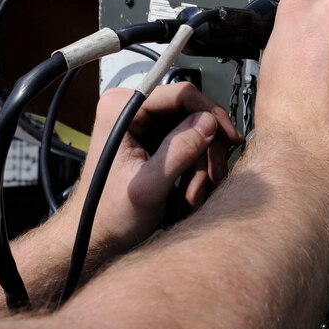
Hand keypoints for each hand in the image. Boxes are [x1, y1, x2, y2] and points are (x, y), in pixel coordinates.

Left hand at [60, 83, 241, 252]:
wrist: (100, 235)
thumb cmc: (109, 215)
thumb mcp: (148, 187)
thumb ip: (178, 152)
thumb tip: (208, 122)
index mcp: (120, 109)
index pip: (181, 94)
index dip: (210, 114)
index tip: (228, 138)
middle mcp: (131, 108)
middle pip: (192, 111)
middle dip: (207, 148)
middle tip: (213, 176)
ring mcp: (143, 122)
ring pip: (195, 129)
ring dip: (202, 163)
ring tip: (195, 193)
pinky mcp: (153, 136)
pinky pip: (189, 141)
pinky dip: (196, 166)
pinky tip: (190, 189)